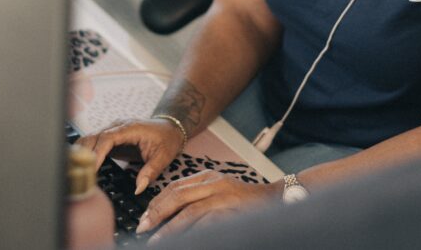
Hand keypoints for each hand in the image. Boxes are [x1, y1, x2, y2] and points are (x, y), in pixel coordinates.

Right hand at [76, 118, 185, 194]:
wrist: (170, 128)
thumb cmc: (167, 140)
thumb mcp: (164, 157)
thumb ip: (150, 172)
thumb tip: (138, 188)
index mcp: (130, 129)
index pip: (107, 138)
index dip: (98, 152)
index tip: (93, 168)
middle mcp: (118, 126)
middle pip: (94, 136)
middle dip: (85, 154)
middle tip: (81, 174)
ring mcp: (113, 130)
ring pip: (90, 137)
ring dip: (82, 152)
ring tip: (76, 171)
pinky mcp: (110, 137)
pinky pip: (94, 142)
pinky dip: (86, 152)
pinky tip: (81, 165)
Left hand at [135, 169, 281, 241]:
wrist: (277, 200)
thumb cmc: (245, 201)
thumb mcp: (219, 193)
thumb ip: (197, 198)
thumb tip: (169, 216)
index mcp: (208, 177)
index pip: (174, 187)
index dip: (157, 203)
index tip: (144, 218)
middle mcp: (214, 183)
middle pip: (178, 196)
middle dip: (157, 213)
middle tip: (143, 228)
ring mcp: (224, 197)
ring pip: (189, 212)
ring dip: (170, 228)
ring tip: (156, 241)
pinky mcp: (233, 211)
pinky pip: (207, 224)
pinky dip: (192, 234)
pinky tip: (184, 242)